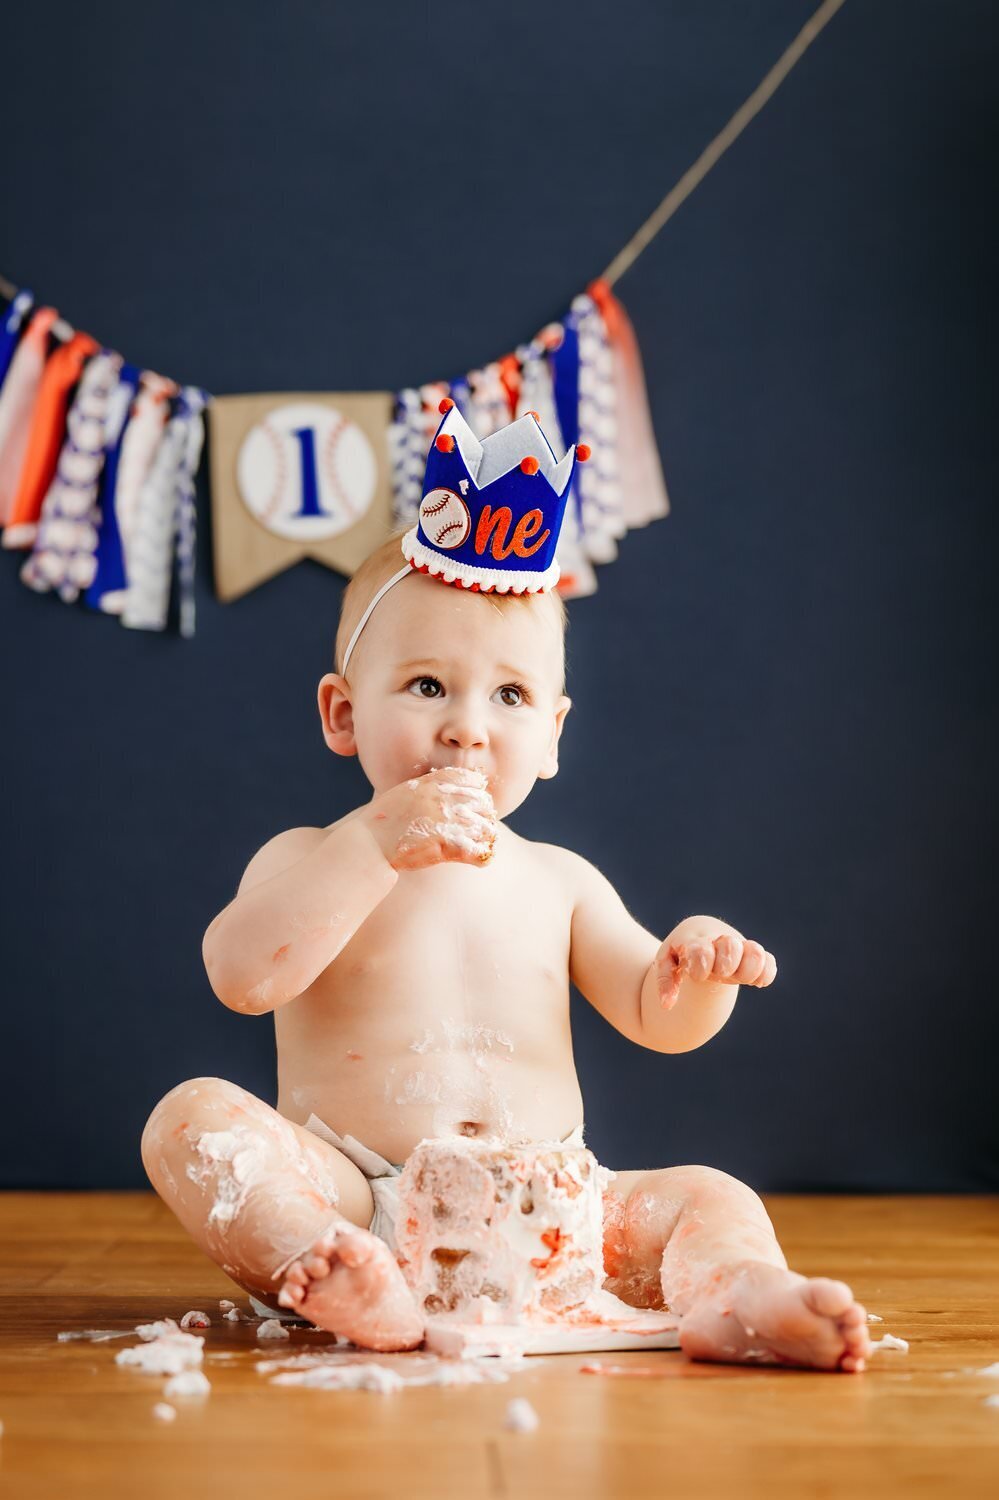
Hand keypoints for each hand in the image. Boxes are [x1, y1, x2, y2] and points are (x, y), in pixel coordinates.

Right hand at [361, 767, 497, 871]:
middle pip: (484, 803)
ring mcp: (446, 821)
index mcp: (433, 782)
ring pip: (486, 827)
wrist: (368, 844)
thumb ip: (429, 787)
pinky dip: (482, 856)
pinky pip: (479, 851)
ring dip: (485, 836)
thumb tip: (452, 791)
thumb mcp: (406, 792)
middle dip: (484, 815)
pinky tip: (476, 859)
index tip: (473, 803)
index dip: (477, 792)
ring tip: (478, 843)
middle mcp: (443, 798)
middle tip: (478, 827)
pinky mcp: (446, 845)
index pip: (474, 781)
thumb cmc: (384, 820)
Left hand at [655, 929, 776, 1010]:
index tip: (697, 975)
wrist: (698, 935)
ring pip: (755, 951)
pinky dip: (767, 973)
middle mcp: (719, 940)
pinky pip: (768, 961)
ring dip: (750, 968)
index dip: (702, 964)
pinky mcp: (752, 955)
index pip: (702, 949)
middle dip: (726, 963)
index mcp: (695, 940)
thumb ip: (665, 983)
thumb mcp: (666, 965)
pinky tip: (757, 984)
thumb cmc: (680, 954)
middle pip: (731, 946)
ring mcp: (738, 947)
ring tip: (740, 979)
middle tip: (720, 973)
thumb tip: (667, 1004)